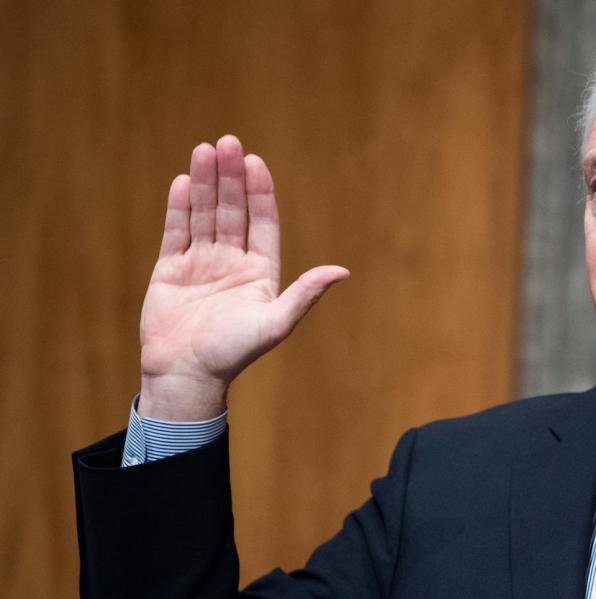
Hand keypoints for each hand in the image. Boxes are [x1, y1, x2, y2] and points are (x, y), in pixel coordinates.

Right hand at [137, 135, 348, 419]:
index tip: (255, 162)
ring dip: (204, 183)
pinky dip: (178, 207)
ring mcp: (201, 264)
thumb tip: (342, 271)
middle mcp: (232, 263)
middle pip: (231, 210)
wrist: (186, 375)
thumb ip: (305, 294)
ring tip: (204, 150)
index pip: (263, 222)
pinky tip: (182, 180)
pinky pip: (175, 232)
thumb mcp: (275, 322)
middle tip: (227, 142)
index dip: (259, 192)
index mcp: (260, 272)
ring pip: (203, 214)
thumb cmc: (233, 353)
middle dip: (229, 177)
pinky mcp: (170, 270)